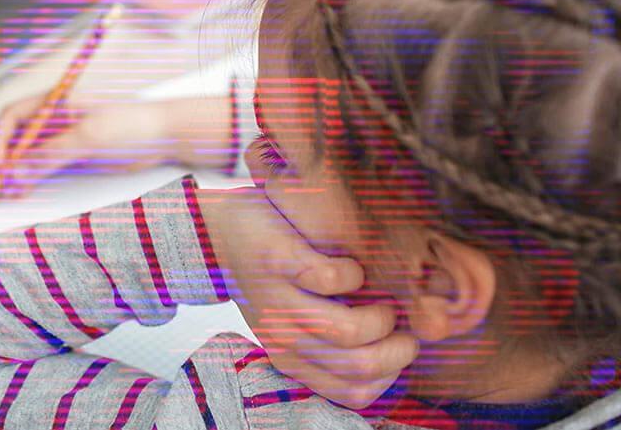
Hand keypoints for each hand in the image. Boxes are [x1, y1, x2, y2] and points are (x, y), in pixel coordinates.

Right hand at [0, 94, 181, 201]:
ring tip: (9, 194)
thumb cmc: (131, 125)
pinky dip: (31, 180)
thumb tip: (17, 171)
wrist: (165, 137)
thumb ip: (51, 154)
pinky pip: (43, 167)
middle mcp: (54, 118)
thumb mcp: (89, 137)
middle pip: (16, 138)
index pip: (12, 117)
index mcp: (54, 102)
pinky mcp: (73, 155)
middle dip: (3, 161)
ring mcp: (63, 137)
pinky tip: (24, 191)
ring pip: (27, 156)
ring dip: (15, 174)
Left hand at [201, 186, 418, 408]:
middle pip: (357, 367)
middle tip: (400, 325)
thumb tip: (402, 347)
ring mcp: (277, 300)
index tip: (400, 347)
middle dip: (396, 349)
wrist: (221, 231)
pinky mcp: (276, 261)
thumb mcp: (300, 318)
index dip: (391, 375)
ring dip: (378, 315)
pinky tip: (350, 266)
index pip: (354, 393)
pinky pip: (330, 279)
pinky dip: (353, 273)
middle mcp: (283, 336)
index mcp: (293, 356)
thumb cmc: (276, 275)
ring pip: (346, 331)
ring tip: (378, 298)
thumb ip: (338, 338)